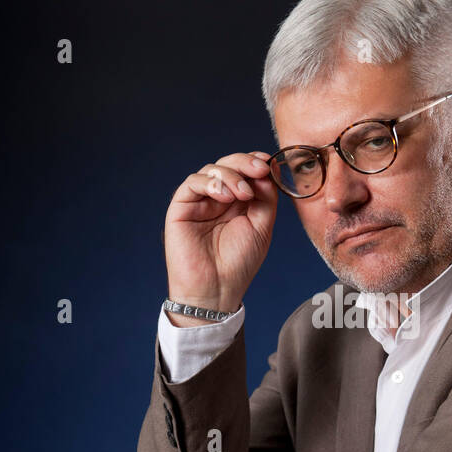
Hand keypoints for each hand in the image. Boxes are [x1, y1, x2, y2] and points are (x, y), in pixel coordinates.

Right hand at [164, 151, 277, 324]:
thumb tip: (267, 172)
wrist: (217, 289)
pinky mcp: (182, 207)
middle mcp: (219, 198)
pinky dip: (210, 182)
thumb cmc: (239, 264)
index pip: (246, 172)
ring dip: (231, 175)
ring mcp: (200, 201)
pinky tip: (224, 196)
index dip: (256, 162)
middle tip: (259, 170)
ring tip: (243, 193)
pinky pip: (192, 183)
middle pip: (230, 165)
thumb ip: (266, 199)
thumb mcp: (262, 228)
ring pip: (212, 169)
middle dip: (246, 163)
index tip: (269, 163)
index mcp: (239, 202)